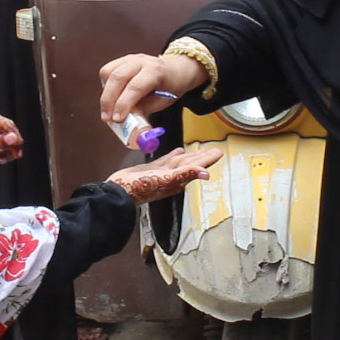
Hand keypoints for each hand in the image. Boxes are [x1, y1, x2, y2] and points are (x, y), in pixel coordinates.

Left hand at [0, 107, 23, 171]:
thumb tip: (12, 138)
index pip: (5, 124)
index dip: (13, 138)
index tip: (17, 151)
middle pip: (10, 128)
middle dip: (10, 145)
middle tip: (5, 157)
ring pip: (11, 134)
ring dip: (9, 148)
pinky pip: (10, 137)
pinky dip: (7, 148)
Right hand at [99, 54, 207, 124]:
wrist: (175, 70)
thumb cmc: (170, 88)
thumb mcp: (162, 101)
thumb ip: (143, 109)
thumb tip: (126, 120)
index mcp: (156, 71)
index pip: (136, 87)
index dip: (124, 104)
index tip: (117, 119)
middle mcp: (142, 61)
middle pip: (118, 78)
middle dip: (109, 100)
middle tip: (107, 118)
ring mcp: (131, 58)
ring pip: (109, 73)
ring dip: (105, 94)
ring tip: (108, 110)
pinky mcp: (122, 60)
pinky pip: (107, 71)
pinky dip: (105, 85)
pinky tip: (111, 97)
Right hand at [107, 147, 223, 204]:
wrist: (121, 191)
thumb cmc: (141, 188)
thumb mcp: (166, 179)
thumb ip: (186, 174)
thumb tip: (206, 173)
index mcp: (178, 179)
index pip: (197, 166)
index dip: (208, 159)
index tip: (218, 152)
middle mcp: (172, 176)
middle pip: (191, 163)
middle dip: (202, 156)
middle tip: (213, 149)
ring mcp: (162, 173)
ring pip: (180, 162)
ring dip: (189, 155)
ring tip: (198, 149)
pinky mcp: (152, 169)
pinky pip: (166, 161)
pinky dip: (173, 155)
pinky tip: (176, 151)